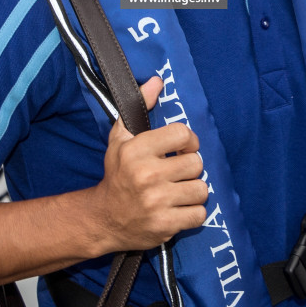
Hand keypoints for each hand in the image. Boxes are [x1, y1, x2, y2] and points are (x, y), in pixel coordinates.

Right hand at [90, 76, 207, 252]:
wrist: (104, 218)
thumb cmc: (117, 174)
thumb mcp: (120, 138)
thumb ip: (140, 106)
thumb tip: (158, 80)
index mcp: (137, 150)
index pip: (183, 134)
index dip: (187, 140)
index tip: (181, 148)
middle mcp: (147, 175)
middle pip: (196, 163)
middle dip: (189, 168)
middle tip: (177, 173)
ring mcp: (157, 202)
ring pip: (201, 189)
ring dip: (193, 191)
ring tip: (179, 191)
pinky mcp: (165, 226)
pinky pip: (200, 214)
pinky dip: (193, 213)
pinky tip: (178, 209)